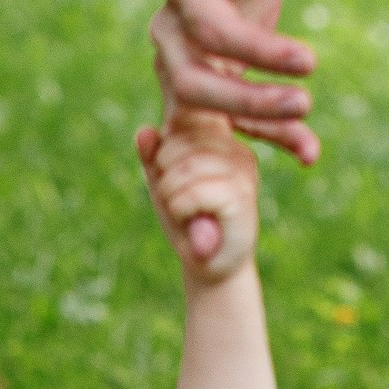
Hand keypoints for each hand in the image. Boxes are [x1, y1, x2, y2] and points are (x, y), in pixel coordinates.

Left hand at [137, 102, 260, 280]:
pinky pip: (194, 192)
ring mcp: (244, 173)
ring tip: (184, 211)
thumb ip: (152, 157)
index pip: (181, 122)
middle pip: (180, 142)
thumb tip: (145, 131)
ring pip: (185, 167)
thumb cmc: (187, 221)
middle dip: (164, 175)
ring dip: (170, 195)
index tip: (172, 180)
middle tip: (177, 201)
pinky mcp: (242, 198)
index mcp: (223, 141)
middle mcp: (238, 150)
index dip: (163, 154)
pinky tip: (191, 220)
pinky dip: (180, 209)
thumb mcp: (163, 183)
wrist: (210, 266)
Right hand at [150, 0, 318, 166]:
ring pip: (201, 112)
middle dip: (246, 100)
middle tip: (305, 101)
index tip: (309, 60)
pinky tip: (308, 150)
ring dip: (253, 125)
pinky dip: (264, 139)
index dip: (256, 51)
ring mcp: (179, 63)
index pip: (209, 29)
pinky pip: (224, 122)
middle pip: (191, 81)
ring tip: (308, 133)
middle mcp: (171, 31)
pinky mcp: (202, 85)